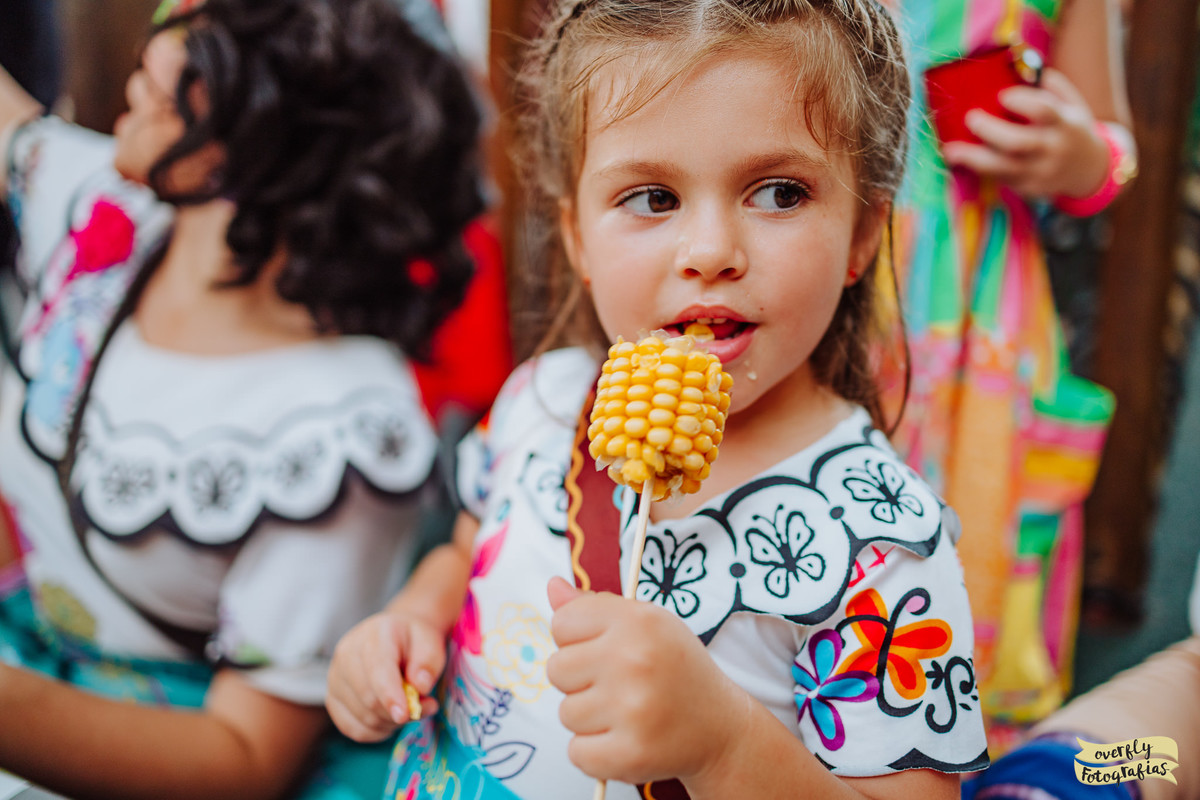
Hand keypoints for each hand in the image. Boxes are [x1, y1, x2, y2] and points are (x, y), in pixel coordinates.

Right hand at [325, 611, 443, 741]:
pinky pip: (354, 729)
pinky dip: (377, 731)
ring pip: (363, 718)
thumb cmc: (413, 641)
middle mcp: (346, 655)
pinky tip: (391, 718)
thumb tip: (420, 687)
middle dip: (399, 712)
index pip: (378, 670)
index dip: (390, 696)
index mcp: (373, 636)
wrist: (394, 636)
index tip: (405, 715)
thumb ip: (428, 662)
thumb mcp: (430, 642)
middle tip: (426, 707)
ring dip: (392, 722)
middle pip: (368, 699)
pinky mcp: (332, 699)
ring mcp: (334, 678)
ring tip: (409, 707)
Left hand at [545, 577, 747, 785]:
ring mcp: (632, 709)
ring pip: (566, 713)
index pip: (562, 622)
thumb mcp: (645, 624)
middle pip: (556, 669)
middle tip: (619, 686)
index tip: (604, 651)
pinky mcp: (631, 753)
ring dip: (589, 719)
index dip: (577, 640)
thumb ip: (595, 607)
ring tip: (627, 713)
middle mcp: (633, 659)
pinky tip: (625, 739)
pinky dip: (595, 753)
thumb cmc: (675, 671)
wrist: (721, 729)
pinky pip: (576, 753)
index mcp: (637, 620)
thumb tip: (553, 586)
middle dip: (580, 681)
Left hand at [941, 68, 1109, 199]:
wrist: (1089, 170)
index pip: (1044, 111)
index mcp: (1065, 123)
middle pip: (1019, 143)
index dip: (1023, 102)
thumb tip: (1019, 62)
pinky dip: (980, 169)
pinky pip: (1002, 180)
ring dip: (975, 159)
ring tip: (951, 150)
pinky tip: (961, 160)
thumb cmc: (1070, 128)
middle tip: (970, 118)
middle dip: (991, 131)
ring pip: (1005, 168)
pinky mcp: (1029, 188)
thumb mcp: (1071, 104)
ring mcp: (1041, 172)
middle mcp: (1053, 149)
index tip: (1002, 95)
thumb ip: (1050, 86)